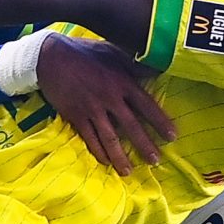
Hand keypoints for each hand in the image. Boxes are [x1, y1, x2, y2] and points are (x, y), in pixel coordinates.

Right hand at [35, 36, 175, 175]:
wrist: (51, 56)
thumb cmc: (85, 52)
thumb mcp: (114, 51)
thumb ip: (135, 63)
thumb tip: (158, 68)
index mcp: (122, 82)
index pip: (147, 106)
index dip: (160, 122)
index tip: (172, 136)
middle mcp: (110, 98)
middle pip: (131, 127)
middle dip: (145, 145)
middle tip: (155, 161)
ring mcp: (92, 109)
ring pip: (110, 138)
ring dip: (120, 156)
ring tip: (128, 171)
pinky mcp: (76, 116)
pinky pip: (89, 139)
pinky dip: (98, 152)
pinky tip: (105, 162)